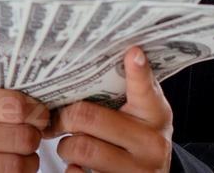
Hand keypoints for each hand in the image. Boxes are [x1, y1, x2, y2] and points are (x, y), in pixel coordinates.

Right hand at [0, 80, 48, 172]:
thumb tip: (40, 107)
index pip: (12, 105)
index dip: (36, 112)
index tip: (40, 116)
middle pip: (19, 137)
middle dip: (34, 138)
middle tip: (32, 137)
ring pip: (14, 166)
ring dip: (29, 163)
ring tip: (24, 156)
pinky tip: (9, 168)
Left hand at [42, 45, 173, 172]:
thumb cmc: (140, 137)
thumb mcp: (145, 114)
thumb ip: (132, 89)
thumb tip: (124, 52)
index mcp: (155, 114)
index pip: (145, 89)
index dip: (139, 71)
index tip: (133, 53)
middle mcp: (150, 142)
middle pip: (89, 117)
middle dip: (65, 118)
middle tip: (59, 119)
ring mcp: (137, 170)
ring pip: (81, 148)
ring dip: (65, 147)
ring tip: (69, 144)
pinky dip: (71, 171)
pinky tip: (76, 167)